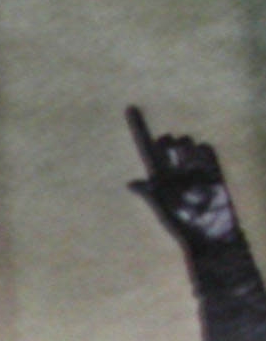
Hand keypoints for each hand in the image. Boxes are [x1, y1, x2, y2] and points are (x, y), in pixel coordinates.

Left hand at [127, 104, 240, 246]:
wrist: (212, 233)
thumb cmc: (183, 226)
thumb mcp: (164, 211)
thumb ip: (151, 195)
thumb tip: (132, 182)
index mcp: (157, 178)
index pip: (145, 149)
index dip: (138, 128)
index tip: (129, 107)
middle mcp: (173, 169)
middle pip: (167, 141)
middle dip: (168, 146)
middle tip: (173, 168)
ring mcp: (192, 167)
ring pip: (186, 142)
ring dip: (186, 153)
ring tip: (191, 176)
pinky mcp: (212, 167)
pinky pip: (205, 148)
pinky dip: (204, 155)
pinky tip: (204, 170)